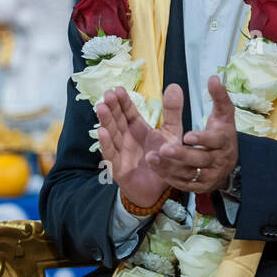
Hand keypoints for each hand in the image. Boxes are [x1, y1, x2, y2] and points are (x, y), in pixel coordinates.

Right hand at [95, 86, 174, 208]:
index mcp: (138, 129)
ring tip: (101, 107)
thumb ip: (173, 111)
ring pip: (112, 134)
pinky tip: (101, 132)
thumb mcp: (172, 133)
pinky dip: (106, 143)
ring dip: (106, 121)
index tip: (118, 89)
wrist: (160, 190)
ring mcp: (121, 152)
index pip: (129, 112)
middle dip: (113, 107)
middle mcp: (127, 139)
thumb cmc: (163, 160)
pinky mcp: (118, 168)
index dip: (124, 102)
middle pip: (118, 120)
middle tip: (108, 94)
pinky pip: (111, 154)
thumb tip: (174, 86)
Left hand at [146, 76, 238, 193]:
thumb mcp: (223, 114)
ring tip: (151, 157)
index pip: (215, 141)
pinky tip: (154, 167)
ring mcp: (209, 176)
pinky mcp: (199, 186)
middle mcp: (219, 161)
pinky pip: (183, 183)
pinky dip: (169, 176)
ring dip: (170, 167)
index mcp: (224, 141)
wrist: (229, 161)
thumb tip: (214, 77)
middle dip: (182, 155)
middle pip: (200, 159)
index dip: (202, 138)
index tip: (187, 135)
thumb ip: (218, 96)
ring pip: (189, 173)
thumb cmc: (221, 132)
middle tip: (164, 148)